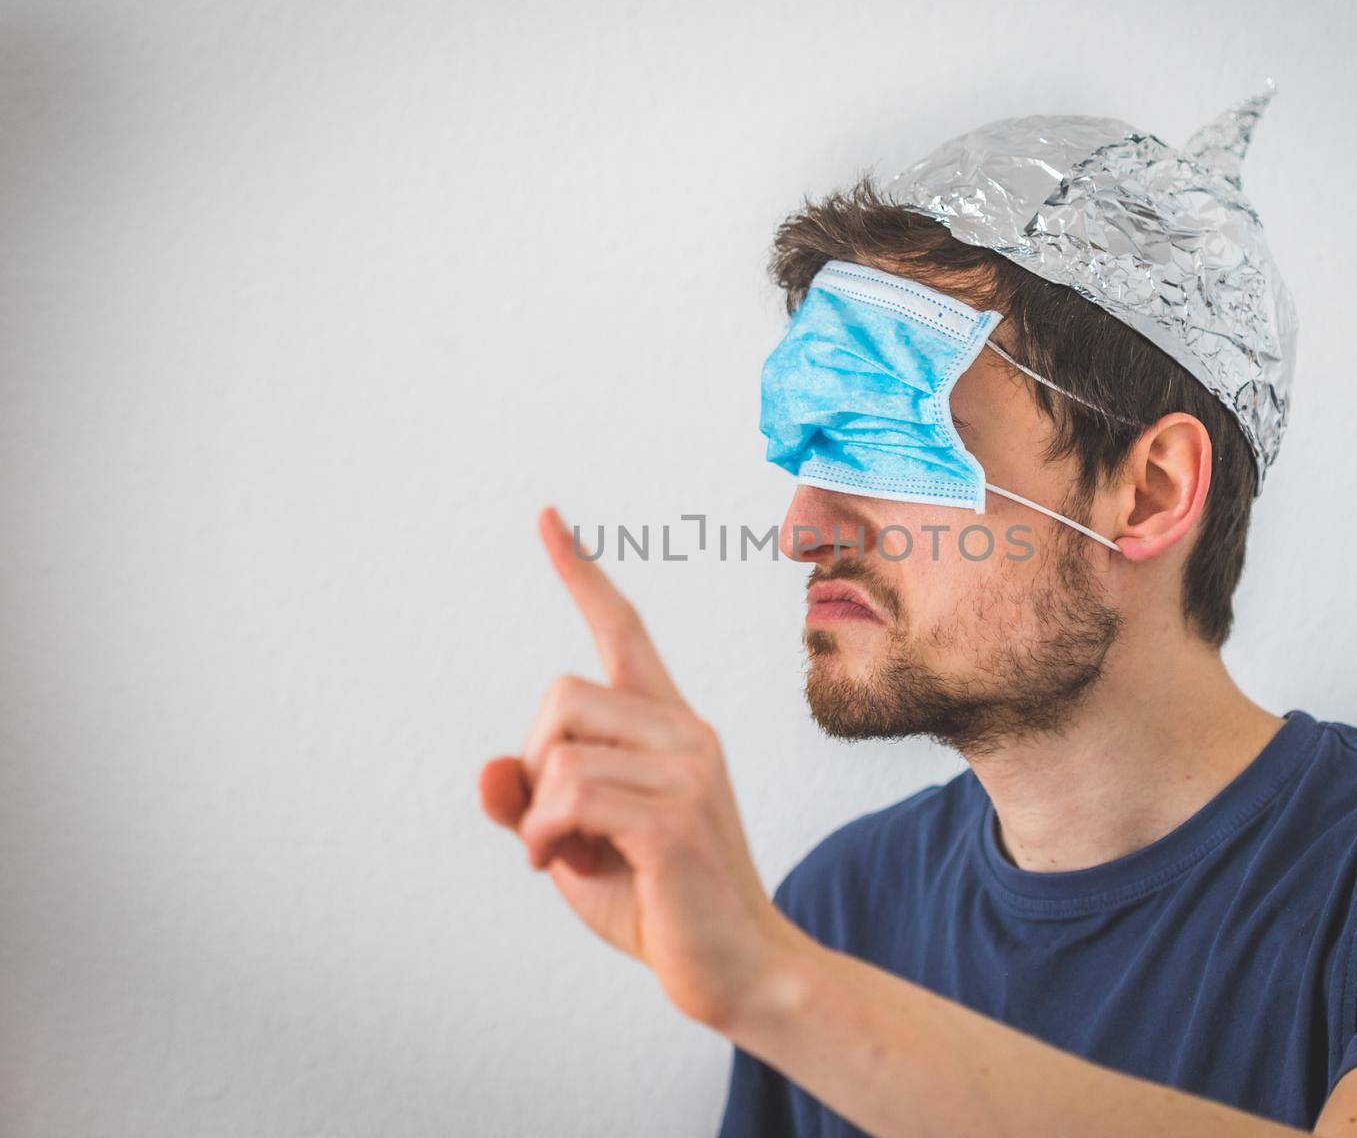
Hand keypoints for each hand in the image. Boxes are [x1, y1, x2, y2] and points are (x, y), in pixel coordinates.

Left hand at [478, 506, 804, 1031]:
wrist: (734, 970)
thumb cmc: (657, 903)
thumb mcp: (576, 847)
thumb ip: (531, 802)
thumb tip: (488, 768)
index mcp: (669, 726)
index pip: (623, 630)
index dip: (581, 574)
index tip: (545, 518)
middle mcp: (685, 731)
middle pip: (560, 693)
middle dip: (533, 759)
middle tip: (550, 827)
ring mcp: (687, 769)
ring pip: (558, 748)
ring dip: (536, 814)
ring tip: (563, 856)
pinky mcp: (675, 815)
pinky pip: (570, 793)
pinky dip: (544, 836)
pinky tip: (562, 865)